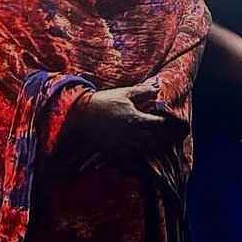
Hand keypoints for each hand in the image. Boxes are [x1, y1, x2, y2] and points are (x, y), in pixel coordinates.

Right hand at [66, 82, 182, 158]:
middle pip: (149, 135)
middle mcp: (131, 132)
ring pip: (139, 144)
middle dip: (149, 129)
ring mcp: (121, 141)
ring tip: (135, 131)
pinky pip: (127, 152)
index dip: (159, 119)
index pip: (156, 122)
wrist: (82, 113)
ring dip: (139, 138)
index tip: (158, 117)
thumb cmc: (105, 101)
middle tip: (145, 124)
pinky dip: (129, 147)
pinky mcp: (112, 148)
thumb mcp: (124, 93)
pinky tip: (125, 139)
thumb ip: (143, 92)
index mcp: (136, 118)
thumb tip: (157, 89)